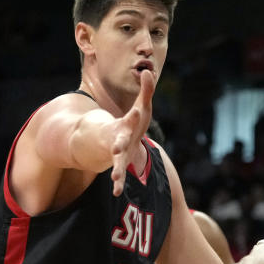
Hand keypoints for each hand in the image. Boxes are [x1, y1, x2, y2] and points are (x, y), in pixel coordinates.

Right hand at [109, 69, 153, 196]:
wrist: (115, 140)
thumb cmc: (132, 123)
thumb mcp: (141, 107)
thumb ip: (146, 91)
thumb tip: (149, 72)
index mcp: (127, 125)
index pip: (132, 119)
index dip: (135, 116)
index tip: (138, 111)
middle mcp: (119, 139)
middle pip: (119, 141)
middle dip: (118, 144)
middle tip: (117, 147)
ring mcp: (117, 154)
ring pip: (116, 161)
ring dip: (115, 169)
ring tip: (114, 178)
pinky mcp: (118, 165)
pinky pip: (118, 176)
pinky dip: (118, 184)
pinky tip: (117, 191)